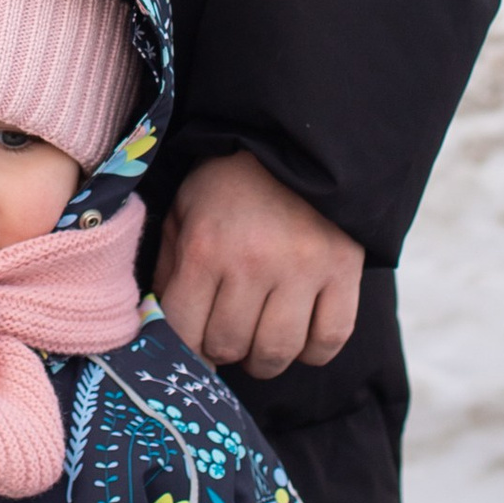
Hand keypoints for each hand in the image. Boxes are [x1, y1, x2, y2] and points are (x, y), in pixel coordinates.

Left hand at [152, 151, 362, 377]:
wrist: (297, 145)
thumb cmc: (230, 184)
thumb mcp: (184, 212)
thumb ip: (169, 269)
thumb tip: (160, 326)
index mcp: (205, 247)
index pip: (184, 331)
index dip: (184, 347)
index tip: (192, 341)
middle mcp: (253, 262)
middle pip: (230, 347)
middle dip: (222, 350)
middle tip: (228, 332)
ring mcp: (302, 270)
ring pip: (277, 353)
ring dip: (263, 358)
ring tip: (260, 338)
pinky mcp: (343, 272)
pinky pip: (328, 341)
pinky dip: (311, 351)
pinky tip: (299, 334)